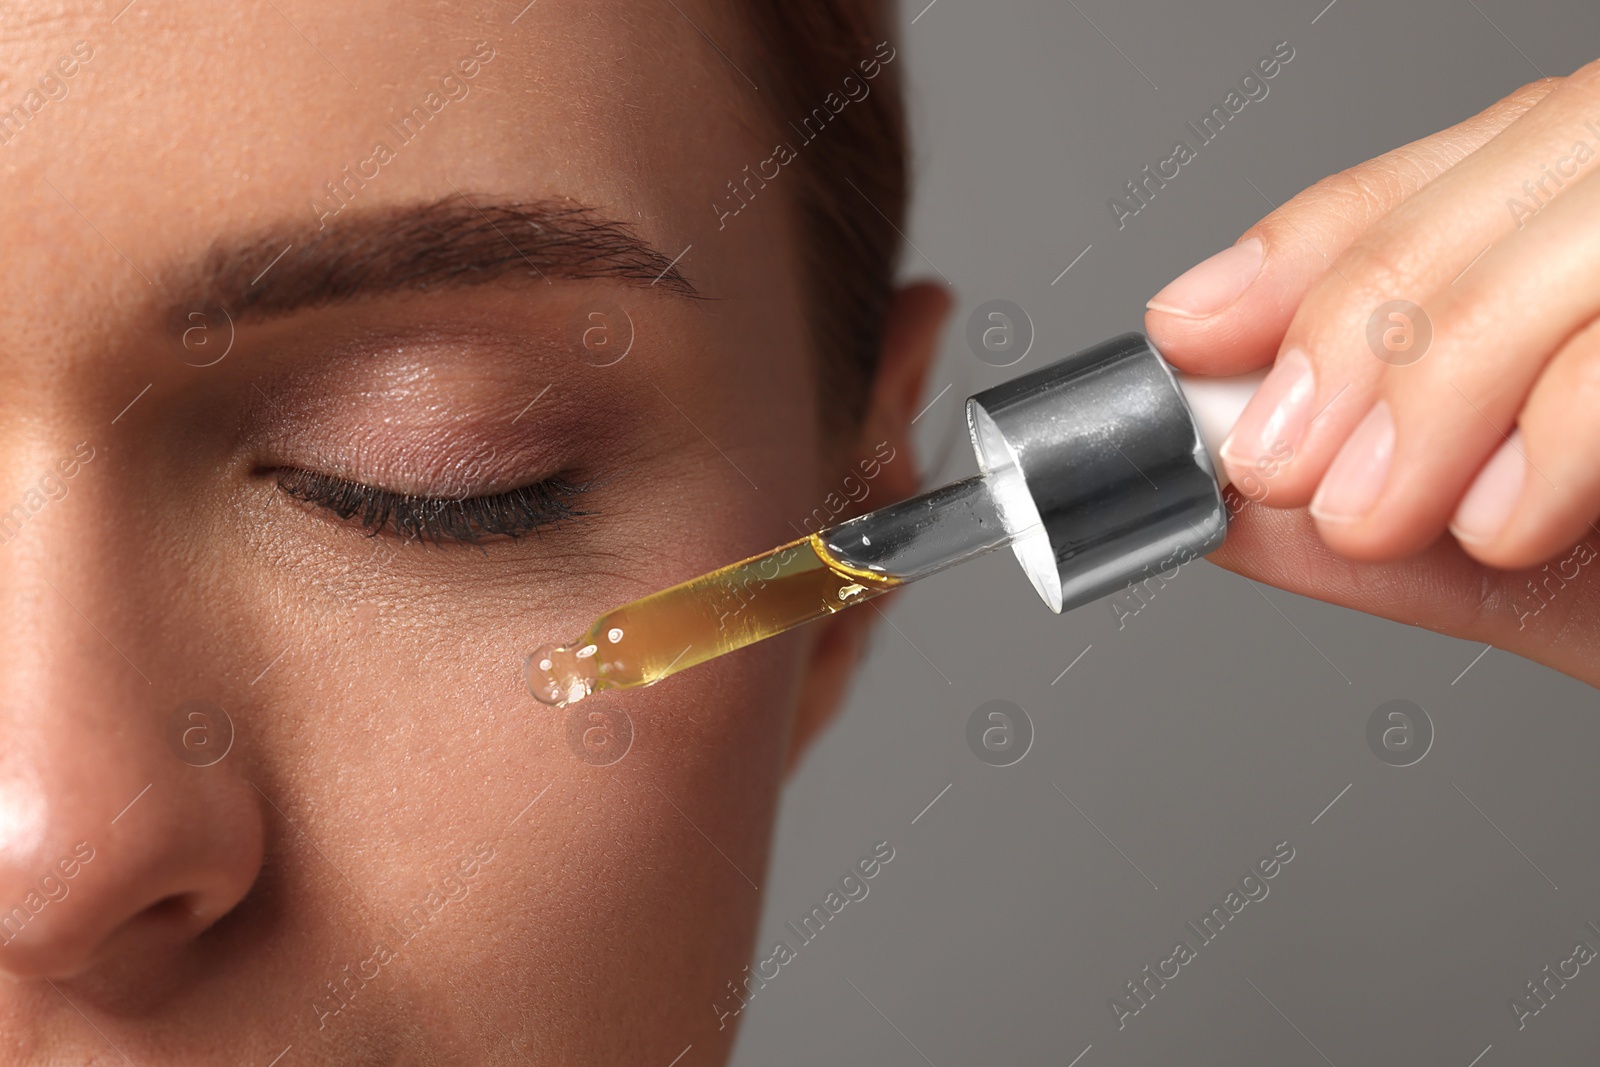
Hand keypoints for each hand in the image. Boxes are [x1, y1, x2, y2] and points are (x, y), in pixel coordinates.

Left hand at [1144, 63, 1599, 685]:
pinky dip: (1572, 416)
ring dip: (1448, 371)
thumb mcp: (1542, 567)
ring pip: (1587, 229)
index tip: (1195, 335)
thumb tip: (1226, 505)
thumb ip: (1394, 529)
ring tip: (1381, 509)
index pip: (1444, 179)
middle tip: (1275, 462)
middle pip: (1515, 179)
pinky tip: (1508, 514)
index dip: (1306, 253)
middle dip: (1364, 324)